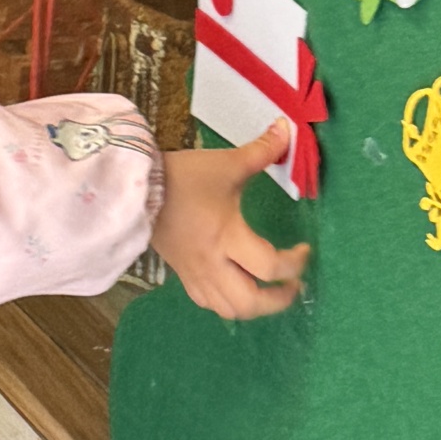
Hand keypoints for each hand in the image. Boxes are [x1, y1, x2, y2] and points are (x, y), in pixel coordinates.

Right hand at [152, 122, 311, 320]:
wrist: (136, 187)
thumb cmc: (184, 177)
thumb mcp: (227, 163)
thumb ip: (260, 151)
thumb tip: (286, 130)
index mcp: (228, 238)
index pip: (270, 267)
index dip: (295, 264)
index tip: (304, 250)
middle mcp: (213, 264)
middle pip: (249, 304)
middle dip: (278, 300)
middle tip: (293, 284)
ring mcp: (196, 273)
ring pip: (228, 310)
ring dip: (255, 306)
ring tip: (269, 290)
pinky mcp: (182, 274)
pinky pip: (208, 302)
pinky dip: (229, 302)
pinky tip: (237, 287)